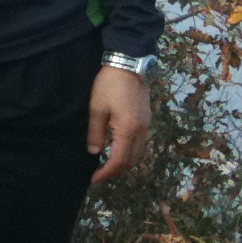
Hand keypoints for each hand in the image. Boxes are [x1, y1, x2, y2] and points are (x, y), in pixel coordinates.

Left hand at [87, 65, 149, 182]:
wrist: (129, 64)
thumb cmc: (109, 85)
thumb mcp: (97, 108)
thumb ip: (96, 133)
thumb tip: (94, 152)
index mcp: (128, 130)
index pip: (119, 160)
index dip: (107, 172)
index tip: (94, 178)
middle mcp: (141, 131)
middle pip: (132, 161)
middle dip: (116, 170)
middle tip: (99, 173)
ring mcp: (147, 125)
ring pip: (139, 153)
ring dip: (125, 162)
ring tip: (107, 163)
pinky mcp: (147, 118)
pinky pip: (141, 143)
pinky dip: (130, 151)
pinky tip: (118, 148)